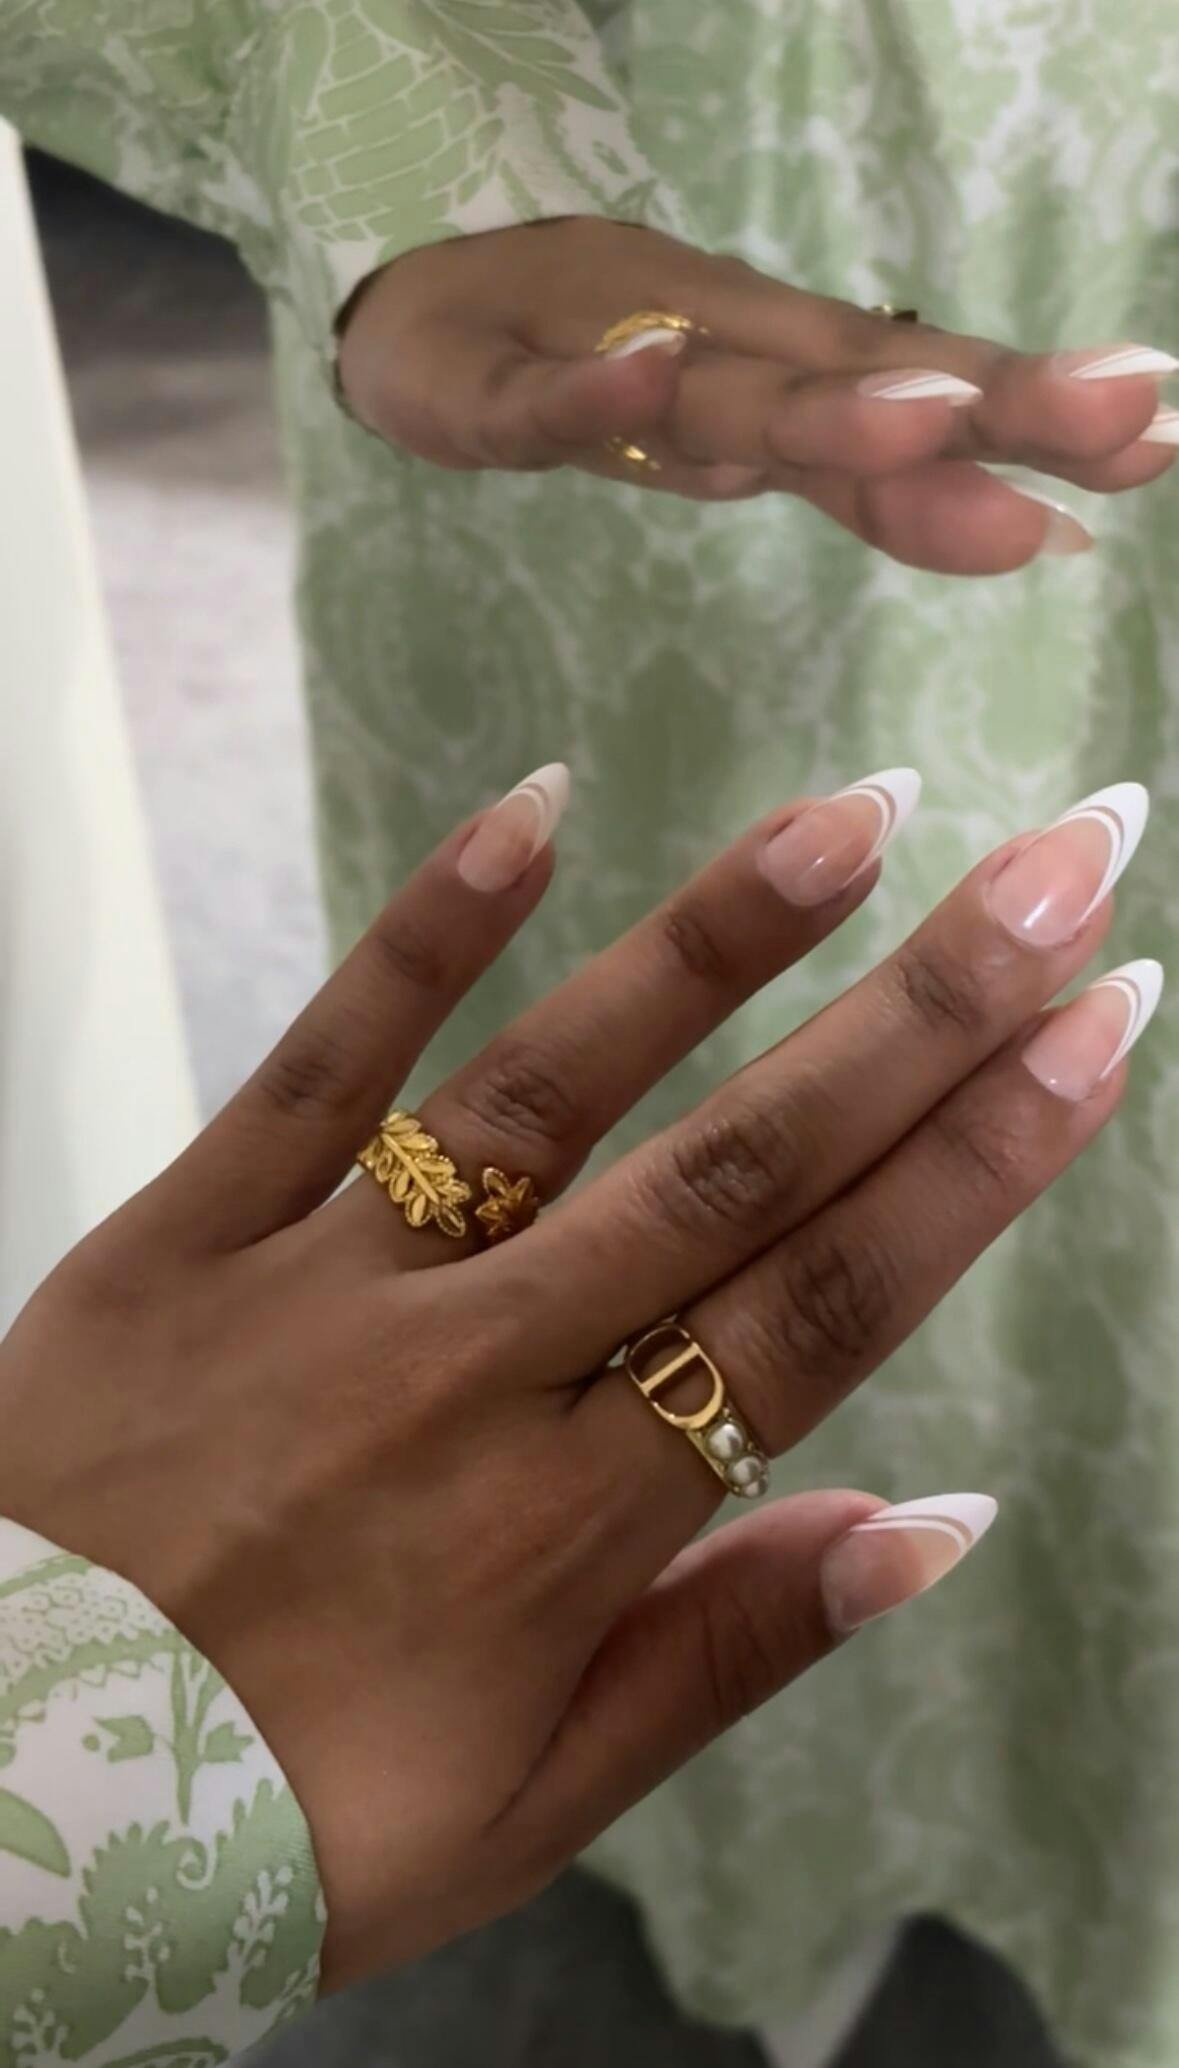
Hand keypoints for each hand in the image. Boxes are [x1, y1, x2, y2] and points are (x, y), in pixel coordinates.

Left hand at [0, 763, 1156, 1992]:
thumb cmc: (266, 1824)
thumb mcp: (519, 1810)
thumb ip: (723, 1651)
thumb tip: (933, 1520)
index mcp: (565, 1533)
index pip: (821, 1311)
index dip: (978, 1163)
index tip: (1100, 1025)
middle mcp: (465, 1384)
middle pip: (732, 1171)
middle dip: (922, 1012)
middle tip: (1060, 863)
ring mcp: (319, 1288)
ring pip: (551, 1089)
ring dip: (715, 943)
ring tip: (862, 815)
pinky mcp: (187, 1229)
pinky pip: (323, 1060)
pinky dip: (429, 926)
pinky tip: (539, 801)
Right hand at [336, 218, 1176, 571]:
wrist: (417, 311)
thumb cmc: (592, 364)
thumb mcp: (743, 424)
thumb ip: (859, 473)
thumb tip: (1029, 520)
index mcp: (785, 376)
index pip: (926, 398)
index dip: (1036, 417)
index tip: (1157, 432)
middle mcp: (723, 360)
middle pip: (865, 388)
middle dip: (997, 403)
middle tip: (1126, 410)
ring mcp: (612, 372)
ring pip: (729, 397)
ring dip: (829, 403)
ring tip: (932, 413)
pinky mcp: (500, 392)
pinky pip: (548, 405)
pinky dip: (600, 385)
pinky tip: (652, 364)